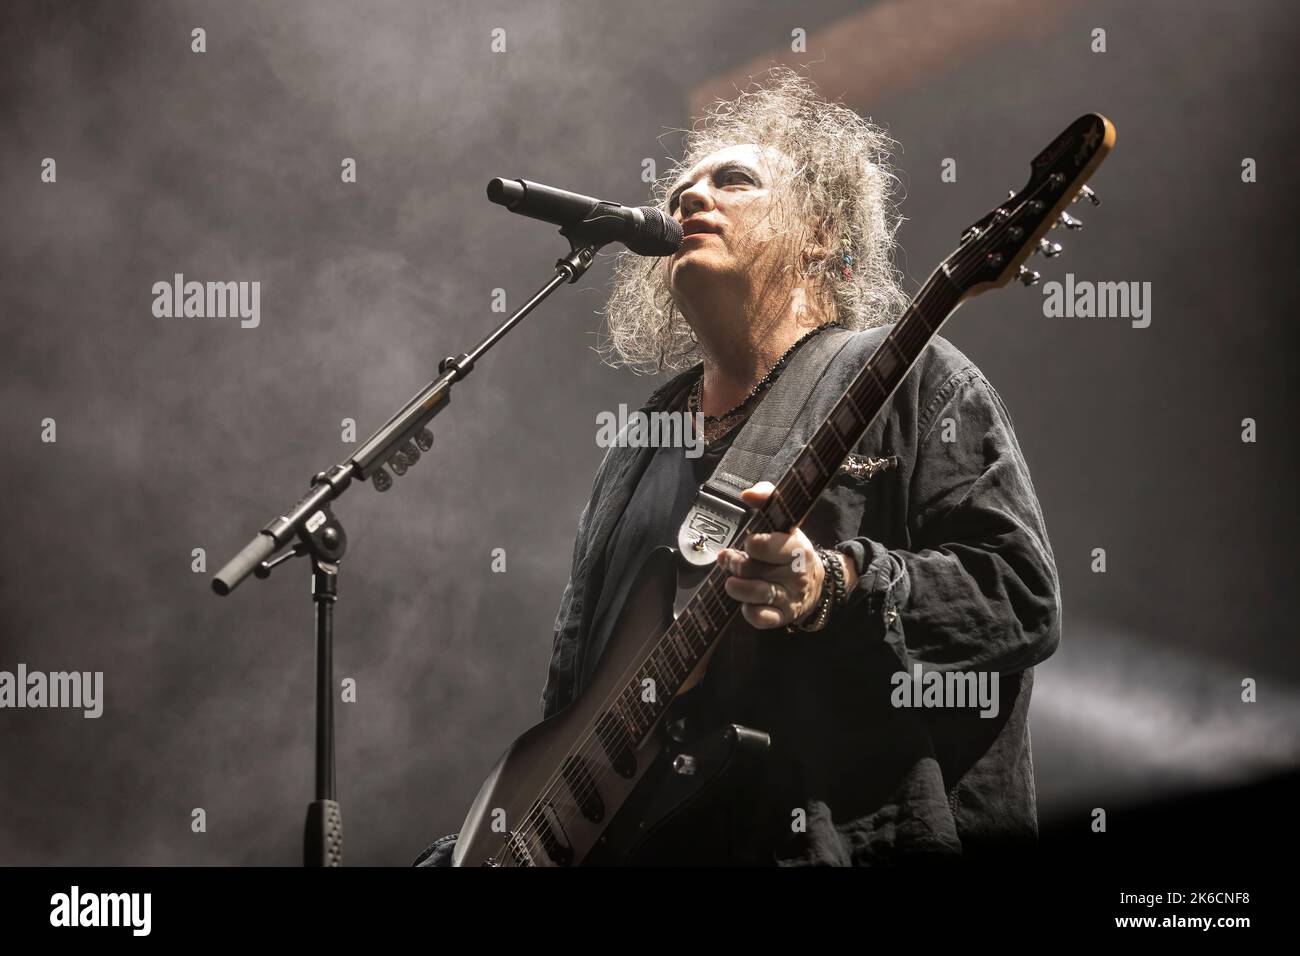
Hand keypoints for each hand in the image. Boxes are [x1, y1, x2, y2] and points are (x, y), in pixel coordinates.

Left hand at [716, 481, 827, 629]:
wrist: (816, 585)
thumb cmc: (791, 550)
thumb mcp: (786, 522)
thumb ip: (768, 499)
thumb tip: (747, 494)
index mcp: (798, 547)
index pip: (772, 545)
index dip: (754, 544)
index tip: (750, 542)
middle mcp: (797, 573)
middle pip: (755, 569)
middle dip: (735, 563)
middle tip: (729, 559)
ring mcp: (790, 597)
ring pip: (757, 593)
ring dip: (737, 587)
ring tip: (731, 582)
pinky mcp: (783, 617)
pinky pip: (761, 618)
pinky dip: (748, 611)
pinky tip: (746, 603)